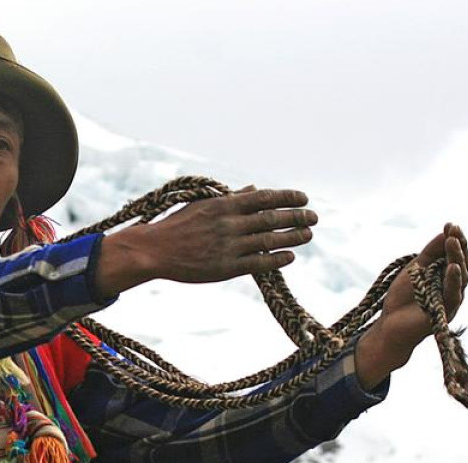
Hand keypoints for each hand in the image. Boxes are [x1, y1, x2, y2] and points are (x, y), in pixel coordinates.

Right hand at [95, 187, 317, 295]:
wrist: (153, 251)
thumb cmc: (176, 226)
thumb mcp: (202, 204)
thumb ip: (231, 198)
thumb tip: (255, 189)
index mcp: (223, 205)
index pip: (264, 197)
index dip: (288, 197)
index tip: (304, 198)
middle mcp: (229, 224)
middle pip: (272, 218)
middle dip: (297, 217)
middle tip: (314, 217)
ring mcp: (228, 246)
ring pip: (269, 240)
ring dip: (293, 237)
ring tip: (308, 235)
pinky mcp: (224, 268)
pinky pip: (258, 263)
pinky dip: (276, 258)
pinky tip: (289, 257)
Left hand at [354, 224, 467, 389]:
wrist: (389, 325)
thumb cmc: (402, 298)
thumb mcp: (414, 270)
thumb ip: (429, 253)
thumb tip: (445, 232)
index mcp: (446, 276)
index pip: (455, 254)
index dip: (455, 239)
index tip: (450, 224)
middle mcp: (453, 286)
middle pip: (462, 263)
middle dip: (458, 245)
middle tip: (453, 230)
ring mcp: (452, 299)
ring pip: (461, 276)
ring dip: (457, 257)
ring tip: (452, 242)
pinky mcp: (446, 312)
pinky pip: (453, 294)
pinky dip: (453, 280)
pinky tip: (452, 267)